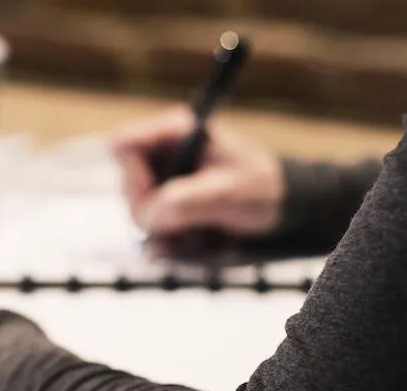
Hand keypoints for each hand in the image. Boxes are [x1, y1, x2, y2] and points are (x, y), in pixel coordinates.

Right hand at [113, 106, 284, 237]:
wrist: (282, 204)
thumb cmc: (262, 186)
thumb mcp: (225, 192)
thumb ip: (185, 201)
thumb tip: (148, 217)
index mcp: (176, 131)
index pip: (124, 145)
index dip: (131, 176)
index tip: (154, 202)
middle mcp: (164, 150)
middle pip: (126, 182)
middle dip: (147, 210)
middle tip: (177, 226)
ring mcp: (164, 177)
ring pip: (135, 207)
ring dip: (157, 229)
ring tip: (189, 237)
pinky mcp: (167, 200)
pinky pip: (148, 223)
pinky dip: (162, 238)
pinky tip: (184, 243)